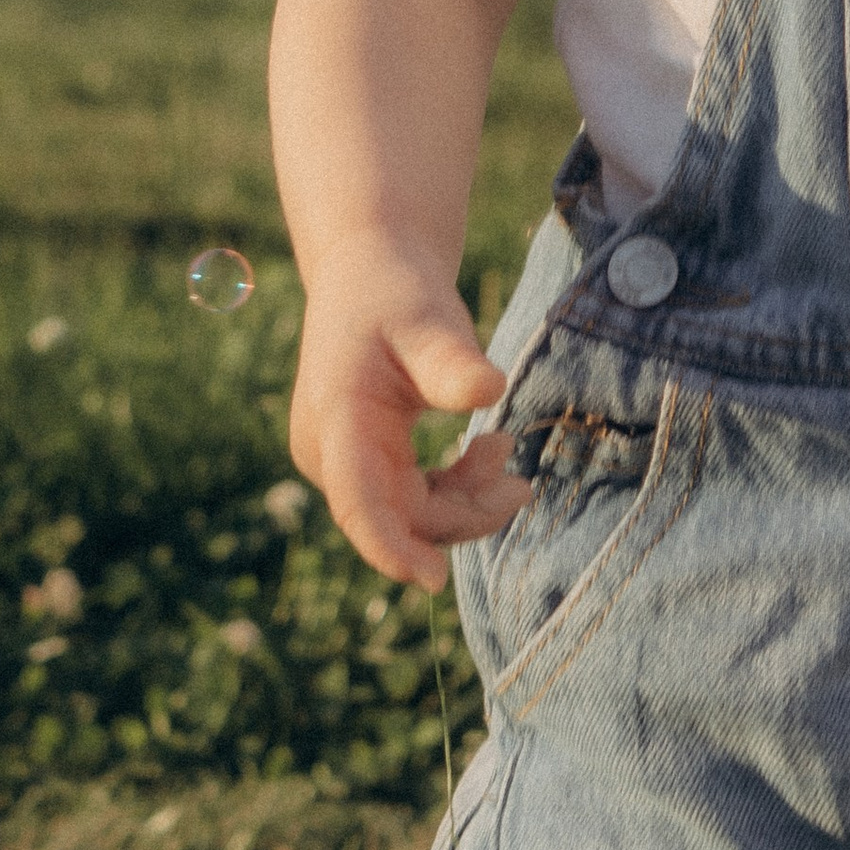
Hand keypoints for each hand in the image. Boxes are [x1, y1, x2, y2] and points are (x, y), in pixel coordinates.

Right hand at [288, 239, 533, 590]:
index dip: (390, 544)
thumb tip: (489, 390)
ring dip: (462, 501)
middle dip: (461, 513)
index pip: (357, 499)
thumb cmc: (395, 290)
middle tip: (522, 485)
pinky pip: (410, 499)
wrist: (368, 272)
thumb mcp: (427, 315)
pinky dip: (453, 488)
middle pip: (395, 516)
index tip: (432, 577)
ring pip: (406, 514)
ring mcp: (343, 461)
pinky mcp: (363, 463)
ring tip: (503, 449)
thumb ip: (452, 358)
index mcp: (334, 417)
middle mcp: (328, 451)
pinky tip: (484, 451)